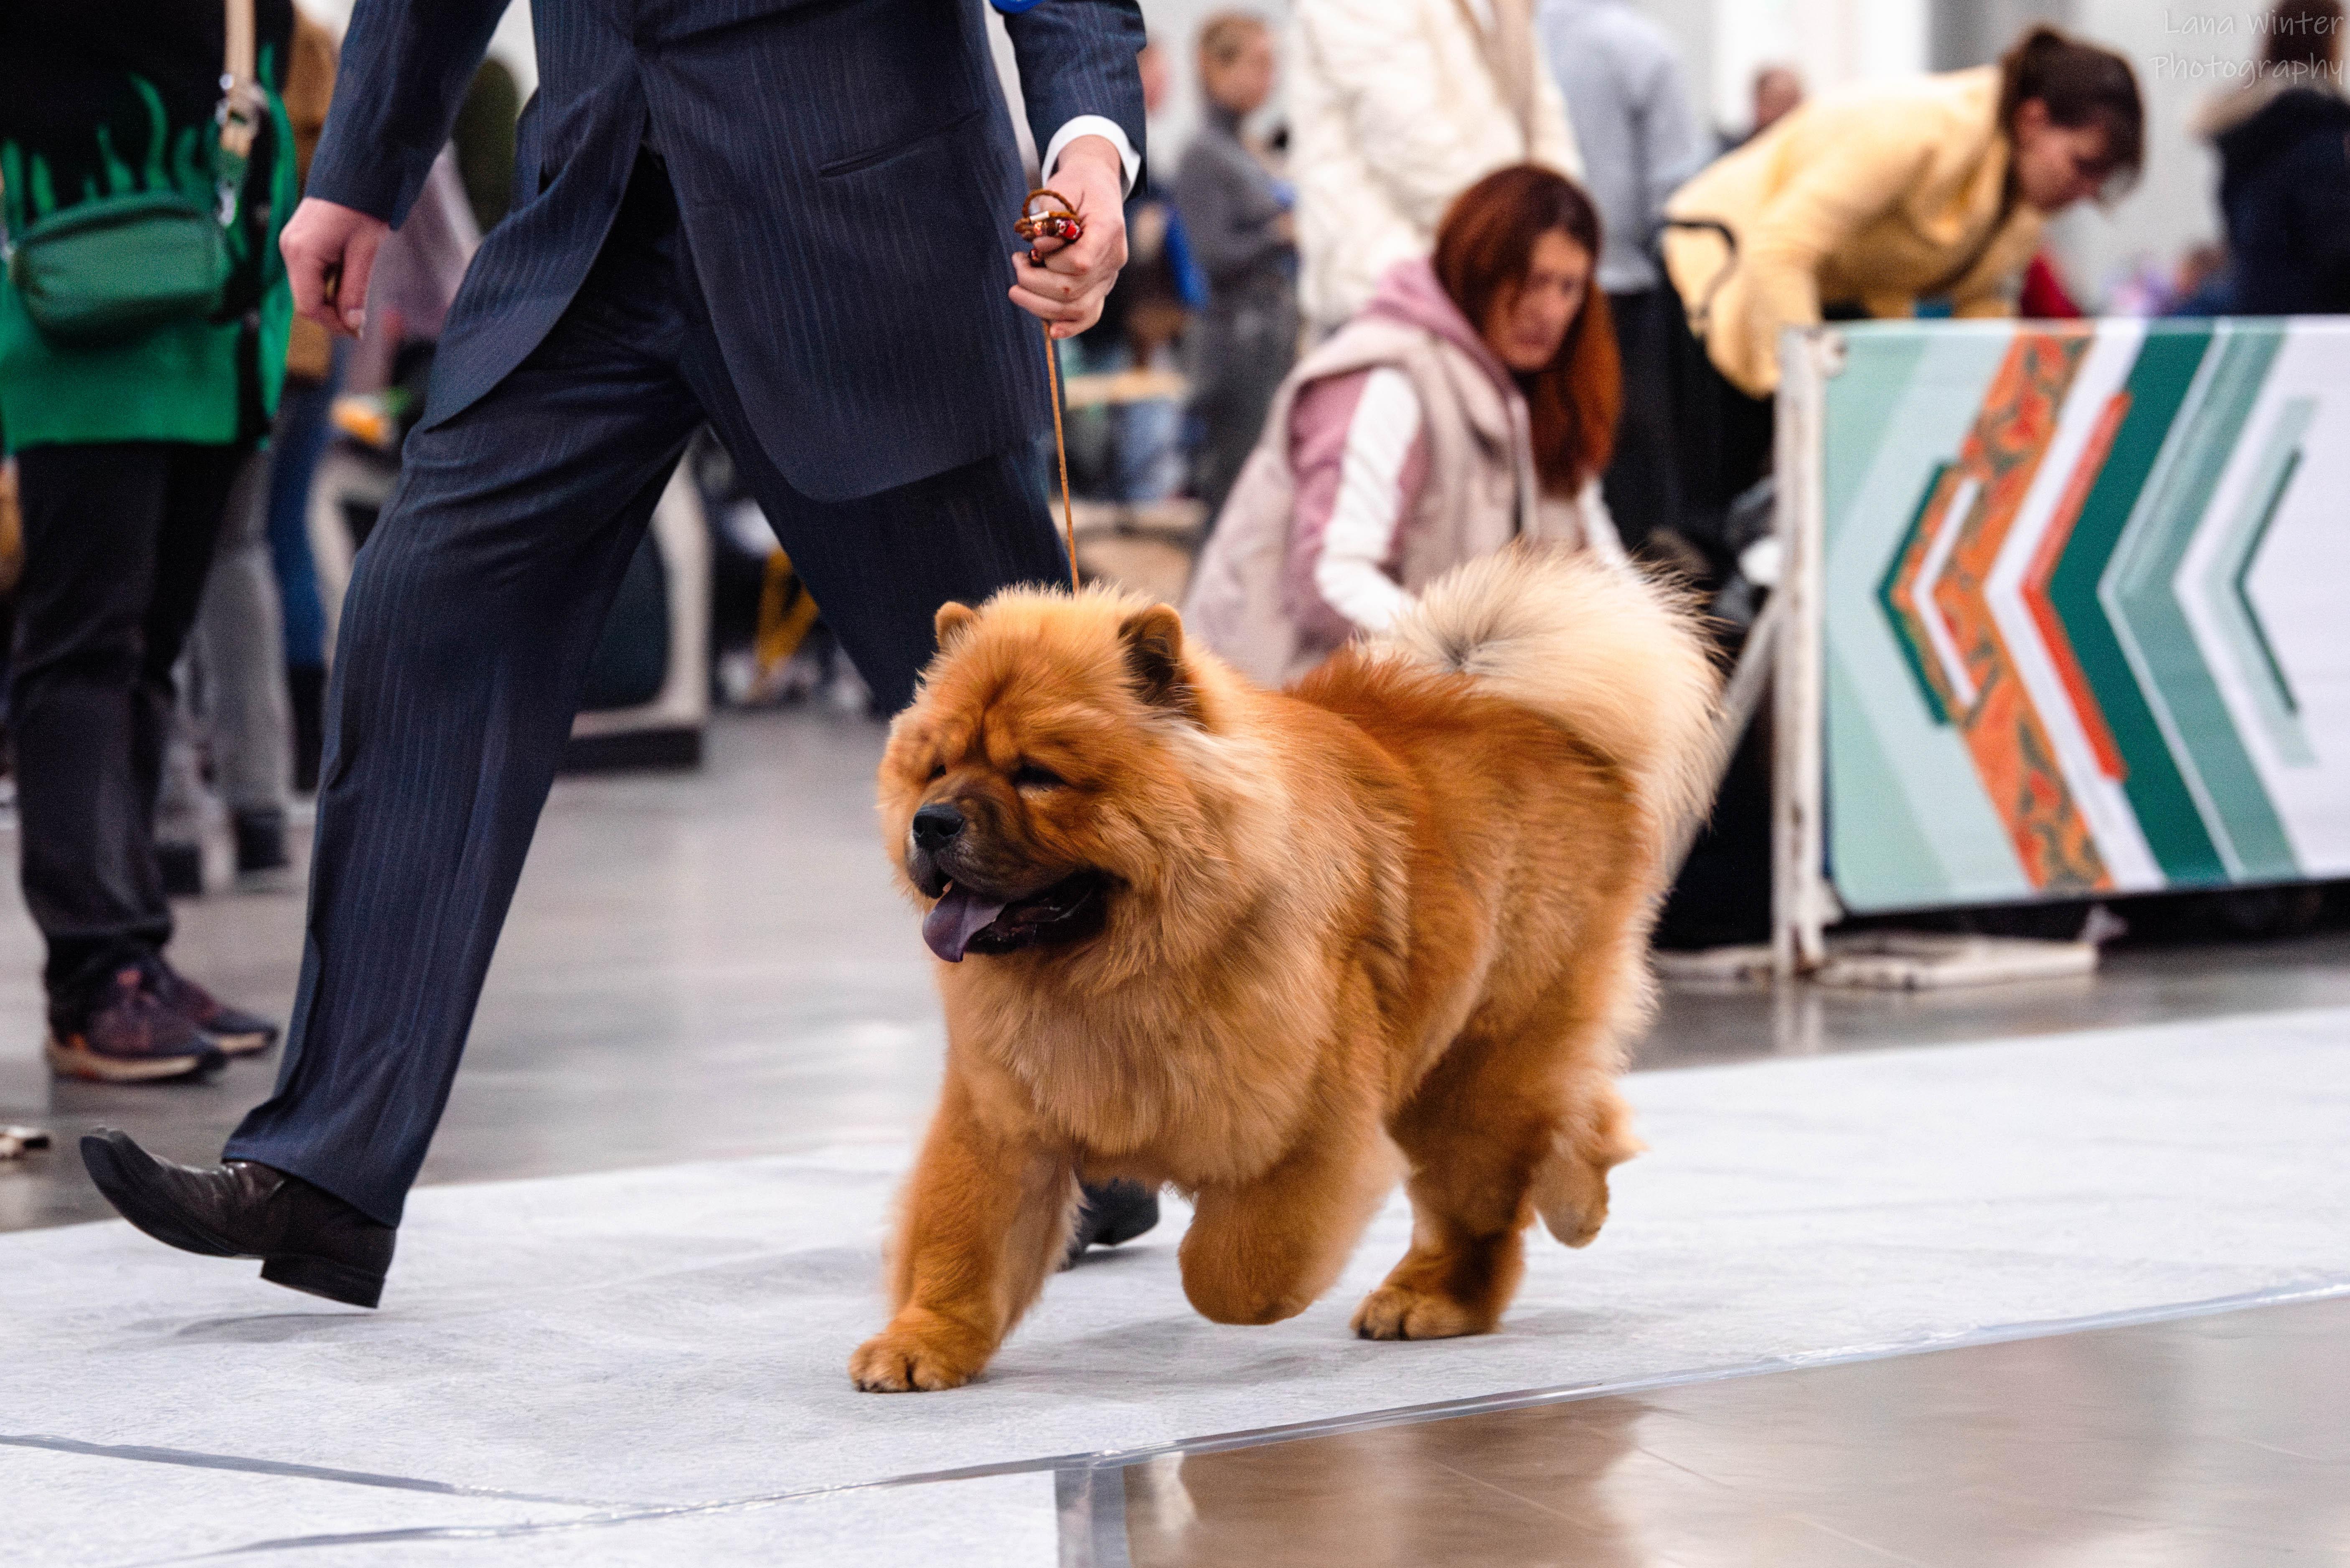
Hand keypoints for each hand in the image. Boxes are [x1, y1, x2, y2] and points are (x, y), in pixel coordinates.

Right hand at [280, 197, 390, 337]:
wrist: (355, 172)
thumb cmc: (363, 209)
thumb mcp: (364, 253)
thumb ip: (355, 290)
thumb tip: (353, 325)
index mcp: (302, 253)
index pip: (308, 306)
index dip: (332, 324)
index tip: (357, 331)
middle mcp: (289, 249)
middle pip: (306, 299)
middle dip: (332, 314)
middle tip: (361, 322)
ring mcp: (290, 244)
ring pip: (308, 288)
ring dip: (332, 299)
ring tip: (358, 297)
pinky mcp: (297, 241)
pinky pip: (310, 273)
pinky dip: (328, 283)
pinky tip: (348, 277)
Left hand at [1010, 136, 1127, 339]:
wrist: (1097, 185)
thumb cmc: (1075, 184)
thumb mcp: (1060, 187)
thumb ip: (1050, 215)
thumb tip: (1040, 247)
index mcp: (1108, 228)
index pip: (1079, 262)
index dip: (1051, 261)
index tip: (1033, 248)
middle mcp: (1114, 257)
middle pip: (1073, 290)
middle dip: (1034, 283)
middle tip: (1017, 264)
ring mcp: (1109, 275)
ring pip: (1078, 308)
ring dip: (1040, 305)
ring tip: (1017, 288)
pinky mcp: (1101, 286)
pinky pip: (1091, 315)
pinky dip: (1070, 326)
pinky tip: (1051, 330)